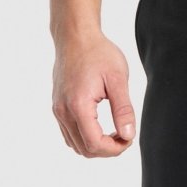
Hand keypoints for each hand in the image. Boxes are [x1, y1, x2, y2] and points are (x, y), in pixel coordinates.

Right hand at [52, 33, 136, 156]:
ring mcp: (58, 110)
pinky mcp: (57, 106)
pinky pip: (69, 133)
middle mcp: (63, 112)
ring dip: (96, 145)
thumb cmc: (98, 53)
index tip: (129, 138)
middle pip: (84, 149)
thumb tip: (128, 135)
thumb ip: (123, 108)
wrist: (76, 36)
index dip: (114, 149)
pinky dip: (85, 137)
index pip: (94, 144)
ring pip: (75, 144)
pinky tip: (100, 125)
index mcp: (78, 106)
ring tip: (115, 130)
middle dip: (107, 149)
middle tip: (125, 135)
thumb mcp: (118, 78)